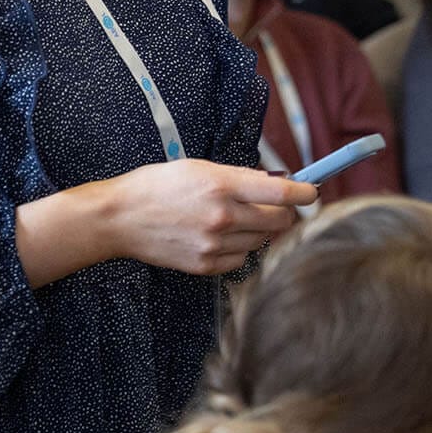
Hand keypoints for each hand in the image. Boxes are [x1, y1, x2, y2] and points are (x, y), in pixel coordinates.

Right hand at [103, 160, 317, 275]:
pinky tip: (220, 236)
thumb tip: (273, 183)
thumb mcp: (197, 167)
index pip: (281, 193)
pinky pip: (241, 260)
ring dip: (258, 230)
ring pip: (261, 241)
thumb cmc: (155, 185)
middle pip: (278, 221)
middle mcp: (223, 217)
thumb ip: (238, 176)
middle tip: (272, 205)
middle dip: (281, 211)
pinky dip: (239, 249)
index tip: (311, 191)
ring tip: (234, 219)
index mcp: (221, 186)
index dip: (304, 192)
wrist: (119, 218)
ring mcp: (215, 244)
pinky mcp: (206, 265)